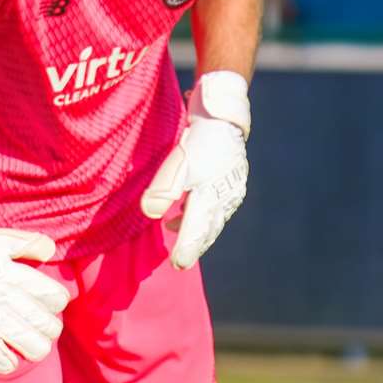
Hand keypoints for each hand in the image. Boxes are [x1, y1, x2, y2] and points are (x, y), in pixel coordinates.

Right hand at [0, 199, 69, 373]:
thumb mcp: (4, 239)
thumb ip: (31, 244)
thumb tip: (51, 250)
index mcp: (16, 276)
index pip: (53, 297)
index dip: (59, 300)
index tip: (55, 300)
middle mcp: (6, 298)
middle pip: (45, 324)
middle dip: (52, 327)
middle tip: (47, 325)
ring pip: (27, 343)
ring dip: (37, 347)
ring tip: (35, 345)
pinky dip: (6, 362)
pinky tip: (11, 361)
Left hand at [140, 70, 250, 269]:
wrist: (223, 116)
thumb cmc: (199, 140)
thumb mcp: (177, 163)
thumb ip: (163, 190)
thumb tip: (150, 214)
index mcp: (210, 198)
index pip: (197, 232)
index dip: (187, 250)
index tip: (178, 265)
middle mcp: (224, 199)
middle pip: (208, 230)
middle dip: (195, 246)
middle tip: (181, 262)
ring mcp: (231, 190)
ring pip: (214, 218)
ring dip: (198, 229)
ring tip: (175, 229)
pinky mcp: (232, 181)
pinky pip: (218, 205)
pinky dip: (203, 213)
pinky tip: (187, 208)